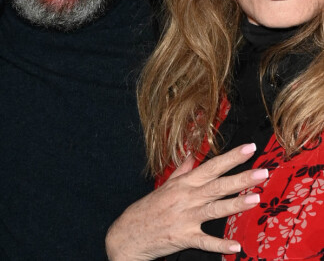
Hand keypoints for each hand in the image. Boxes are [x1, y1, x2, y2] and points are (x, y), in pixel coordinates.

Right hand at [105, 143, 266, 260]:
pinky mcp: (184, 237)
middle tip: (263, 171)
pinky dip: (219, 244)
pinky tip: (236, 246)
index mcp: (184, 184)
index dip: (231, 157)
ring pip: (215, 209)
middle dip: (241, 177)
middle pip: (217, 185)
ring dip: (235, 204)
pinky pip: (205, 241)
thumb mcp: (166, 185)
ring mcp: (186, 217)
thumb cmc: (150, 208)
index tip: (249, 148)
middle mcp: (187, 197)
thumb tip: (193, 154)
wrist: (129, 232)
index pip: (211, 166)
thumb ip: (183, 170)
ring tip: (255, 198)